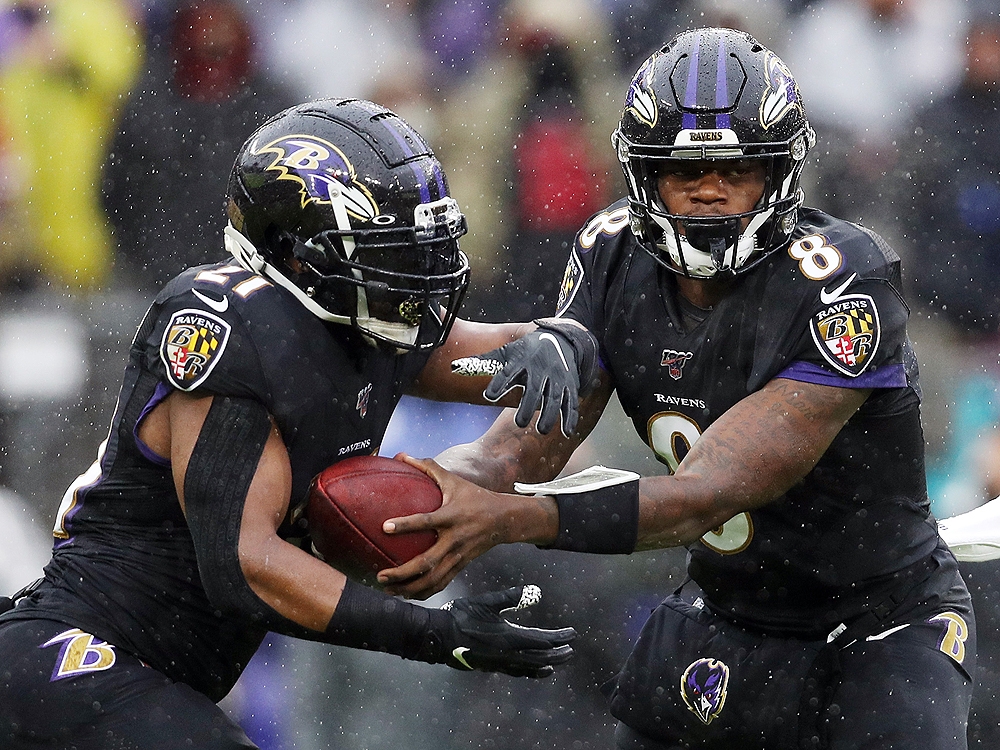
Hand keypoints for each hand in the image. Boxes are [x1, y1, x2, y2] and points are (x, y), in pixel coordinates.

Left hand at [377, 456, 557, 598]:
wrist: (505, 519)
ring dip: (409, 587)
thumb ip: (428, 467)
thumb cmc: (475, 497)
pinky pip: (441, 583)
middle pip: (427, 562)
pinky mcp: (461, 566)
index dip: (406, 525)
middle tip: (380, 574)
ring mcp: (459, 556)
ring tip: (388, 589)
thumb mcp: (454, 480)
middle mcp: (455, 539)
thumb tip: (402, 455)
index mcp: (451, 516)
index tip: (385, 527)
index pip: (426, 522)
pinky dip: (424, 592)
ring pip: (433, 579)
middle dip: (402, 572)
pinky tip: (407, 594)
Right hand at [426, 585, 576, 677]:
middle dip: (558, 653)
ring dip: (548, 663)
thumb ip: (511, 597)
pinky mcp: (493, 667)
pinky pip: (519, 672)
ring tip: (559, 661)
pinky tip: (538, 670)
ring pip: (531, 667)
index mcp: (509, 637)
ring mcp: (501, 663)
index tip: (573, 634)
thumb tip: (535, 591)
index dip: (560, 637)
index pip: (543, 639)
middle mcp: (508, 654)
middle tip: (571, 649)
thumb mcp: (487, 602)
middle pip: (541, 657)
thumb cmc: (461, 616)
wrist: (439, 636)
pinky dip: (532, 671)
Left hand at [451, 318, 598, 436]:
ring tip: (542, 430)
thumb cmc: (526, 350)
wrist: (561, 338)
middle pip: (534, 388)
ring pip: (554, 397)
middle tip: (519, 422)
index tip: (489, 396)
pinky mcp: (570, 385)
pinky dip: (570, 416)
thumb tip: (453, 367)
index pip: (508, 372)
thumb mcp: (505, 352)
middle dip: (528, 405)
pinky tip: (566, 432)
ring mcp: (557, 377)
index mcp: (522, 360)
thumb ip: (481, 362)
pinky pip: (571, 402)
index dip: (499, 383)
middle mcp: (540, 368)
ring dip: (550, 414)